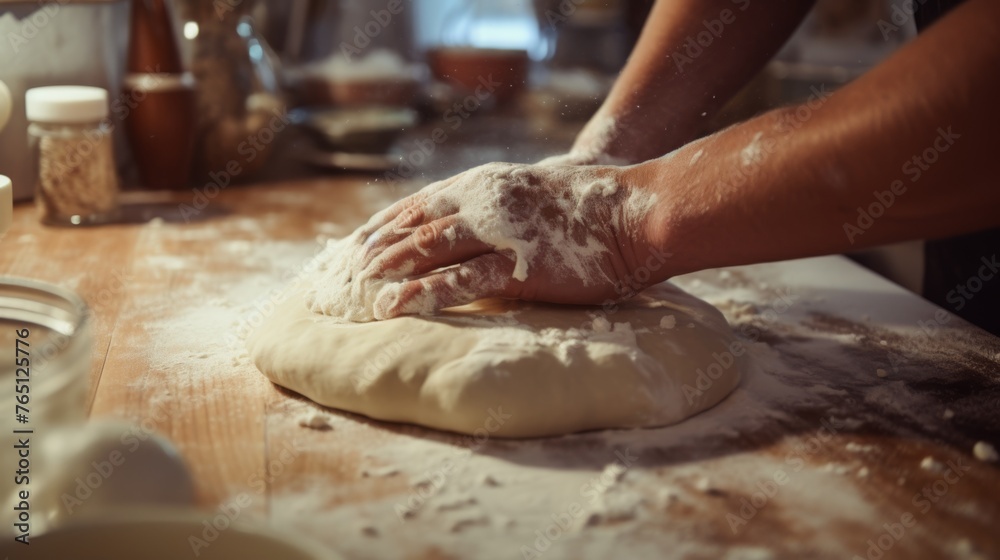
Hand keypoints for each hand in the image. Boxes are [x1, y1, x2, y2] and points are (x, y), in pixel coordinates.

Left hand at [330, 161, 664, 319]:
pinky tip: (394, 306)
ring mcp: (498, 233)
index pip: (424, 201)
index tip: (363, 237)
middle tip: (351, 266)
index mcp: (489, 183)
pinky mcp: (517, 267)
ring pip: (427, 250)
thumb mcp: (541, 187)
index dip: (389, 221)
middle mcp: (485, 201)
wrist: (637, 213)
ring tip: (361, 286)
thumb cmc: (598, 203)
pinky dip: (420, 295)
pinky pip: (457, 283)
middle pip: (416, 223)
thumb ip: (509, 199)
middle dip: (380, 245)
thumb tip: (488, 215)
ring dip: (390, 268)